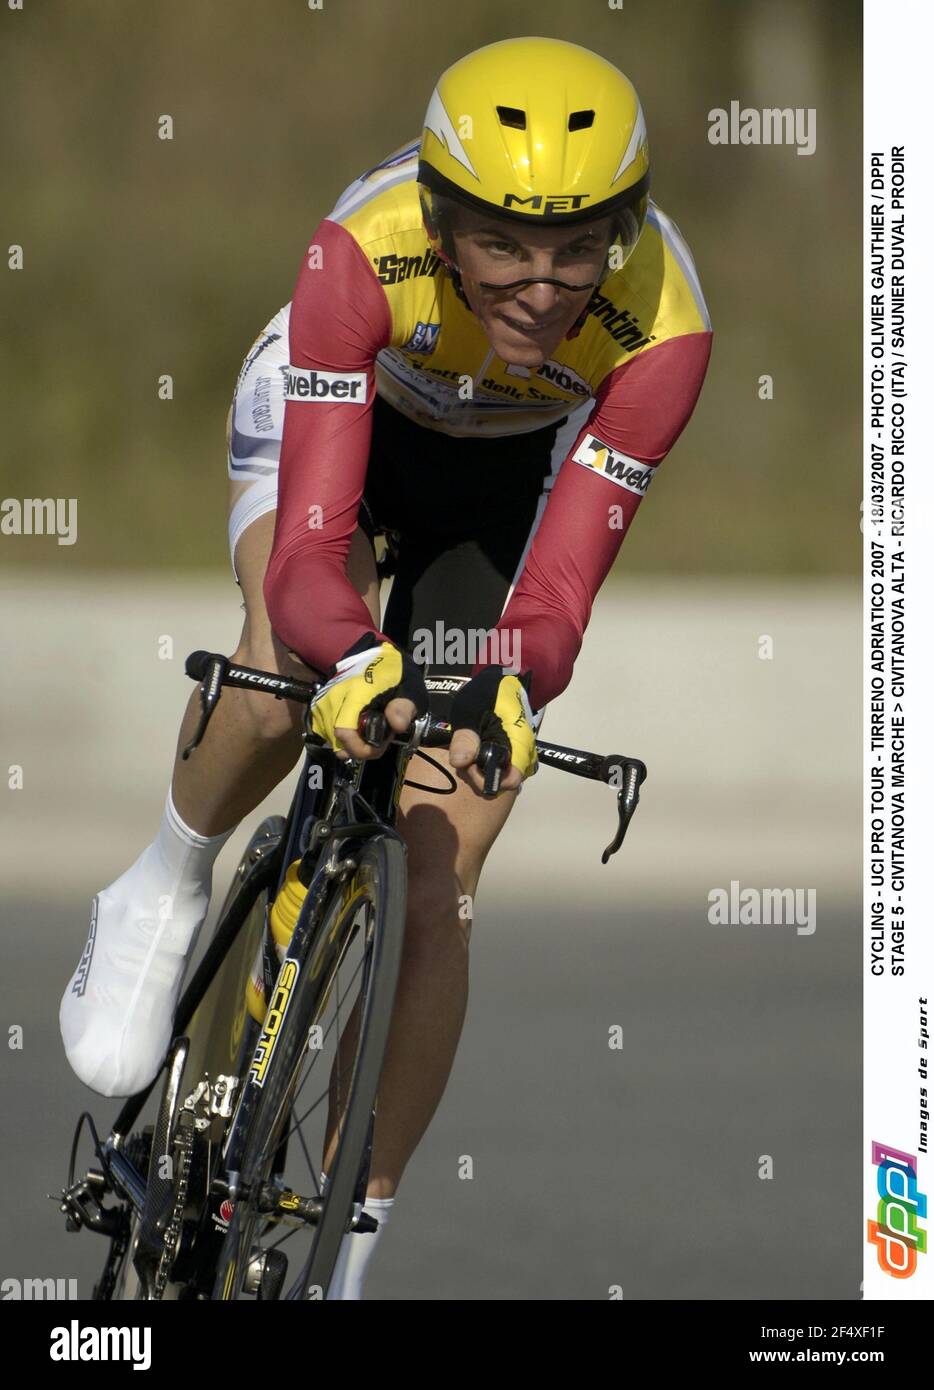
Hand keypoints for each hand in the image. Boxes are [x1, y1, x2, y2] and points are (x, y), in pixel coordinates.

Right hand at [311, 634, 427, 761]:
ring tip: (371, 730)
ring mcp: (323, 703)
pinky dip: (342, 738)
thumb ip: (404, 705)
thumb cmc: (392, 671)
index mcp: (354, 693)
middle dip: (361, 748)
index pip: (344, 731)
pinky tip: (357, 728)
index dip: (361, 748)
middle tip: (381, 737)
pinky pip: (326, 733)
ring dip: (352, 743)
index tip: (381, 745)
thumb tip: (397, 725)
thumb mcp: (409, 685)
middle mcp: (333, 699)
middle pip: (338, 740)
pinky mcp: (319, 707)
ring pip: (332, 739)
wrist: (371, 653)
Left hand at [448, 666, 537, 795]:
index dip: (487, 779)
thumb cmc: (488, 692)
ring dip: (476, 769)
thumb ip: (466, 736)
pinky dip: (479, 764)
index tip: (469, 765)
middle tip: (463, 752)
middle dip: (476, 773)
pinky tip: (471, 748)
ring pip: (496, 777)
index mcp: (520, 744)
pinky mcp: (510, 755)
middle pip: (500, 782)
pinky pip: (495, 769)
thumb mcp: (471, 709)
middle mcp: (523, 755)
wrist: (499, 681)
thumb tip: (459, 762)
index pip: (510, 781)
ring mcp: (518, 756)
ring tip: (466, 747)